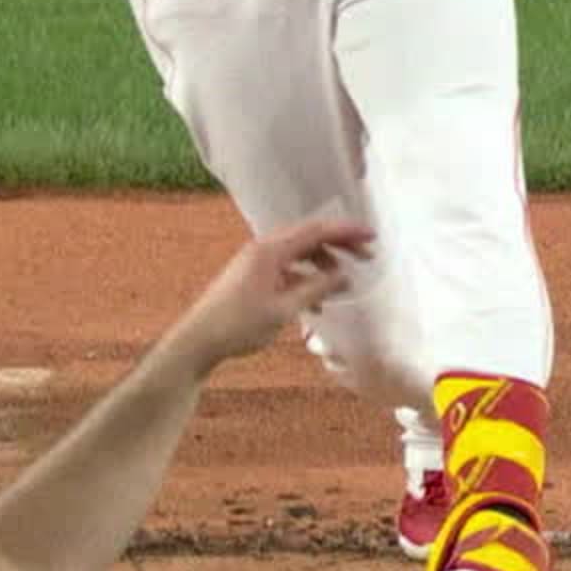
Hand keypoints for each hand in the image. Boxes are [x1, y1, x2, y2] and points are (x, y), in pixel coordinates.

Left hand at [163, 215, 373, 372]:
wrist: (199, 340)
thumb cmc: (239, 325)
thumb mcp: (284, 309)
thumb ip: (316, 289)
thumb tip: (345, 276)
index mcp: (270, 250)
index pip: (316, 231)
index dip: (346, 231)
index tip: (372, 236)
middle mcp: (263, 249)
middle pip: (308, 237)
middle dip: (339, 245)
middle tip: (367, 256)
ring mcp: (256, 262)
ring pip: (298, 253)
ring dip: (323, 264)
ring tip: (343, 283)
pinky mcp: (252, 277)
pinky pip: (286, 269)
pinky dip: (305, 279)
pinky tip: (317, 303)